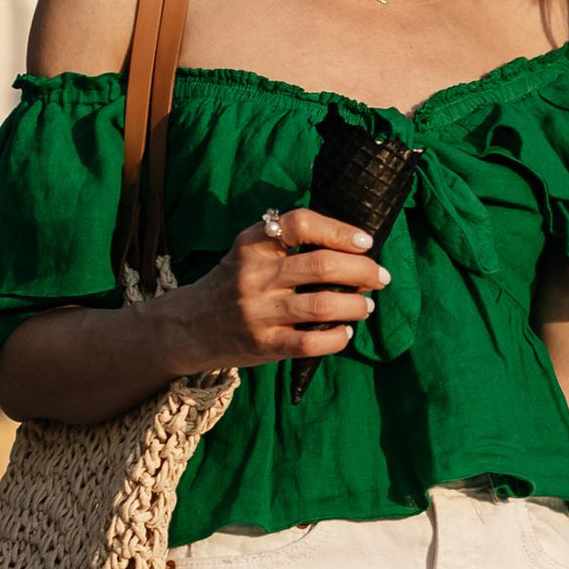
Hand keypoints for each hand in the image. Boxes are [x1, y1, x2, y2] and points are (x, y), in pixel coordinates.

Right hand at [174, 207, 387, 370]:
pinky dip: (337, 338)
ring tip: (366, 305)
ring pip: (322, 305)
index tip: (365, 241)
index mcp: (252, 244)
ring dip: (356, 305)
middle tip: (380, 276)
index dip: (339, 230)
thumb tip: (352, 247)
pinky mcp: (263, 344)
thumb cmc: (233, 284)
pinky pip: (311, 343)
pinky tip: (345, 332)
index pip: (301, 223)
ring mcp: (257, 312)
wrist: (189, 326)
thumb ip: (287, 244)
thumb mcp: (249, 253)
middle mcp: (253, 275)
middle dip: (362, 270)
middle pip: (321, 265)